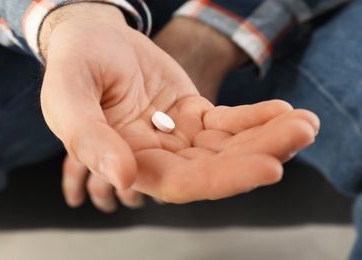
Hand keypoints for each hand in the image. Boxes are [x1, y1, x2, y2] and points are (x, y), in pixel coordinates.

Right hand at [39, 3, 318, 205]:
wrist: (92, 37)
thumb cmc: (75, 64)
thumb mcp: (68, 94)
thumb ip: (86, 137)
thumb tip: (123, 177)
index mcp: (127, 160)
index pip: (177, 183)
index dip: (222, 179)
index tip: (268, 166)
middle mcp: (156, 155)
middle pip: (213, 167)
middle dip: (258, 156)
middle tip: (300, 134)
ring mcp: (177, 135)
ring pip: (226, 146)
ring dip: (267, 137)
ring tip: (303, 123)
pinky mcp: (192, 113)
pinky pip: (227, 122)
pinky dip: (255, 118)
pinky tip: (281, 111)